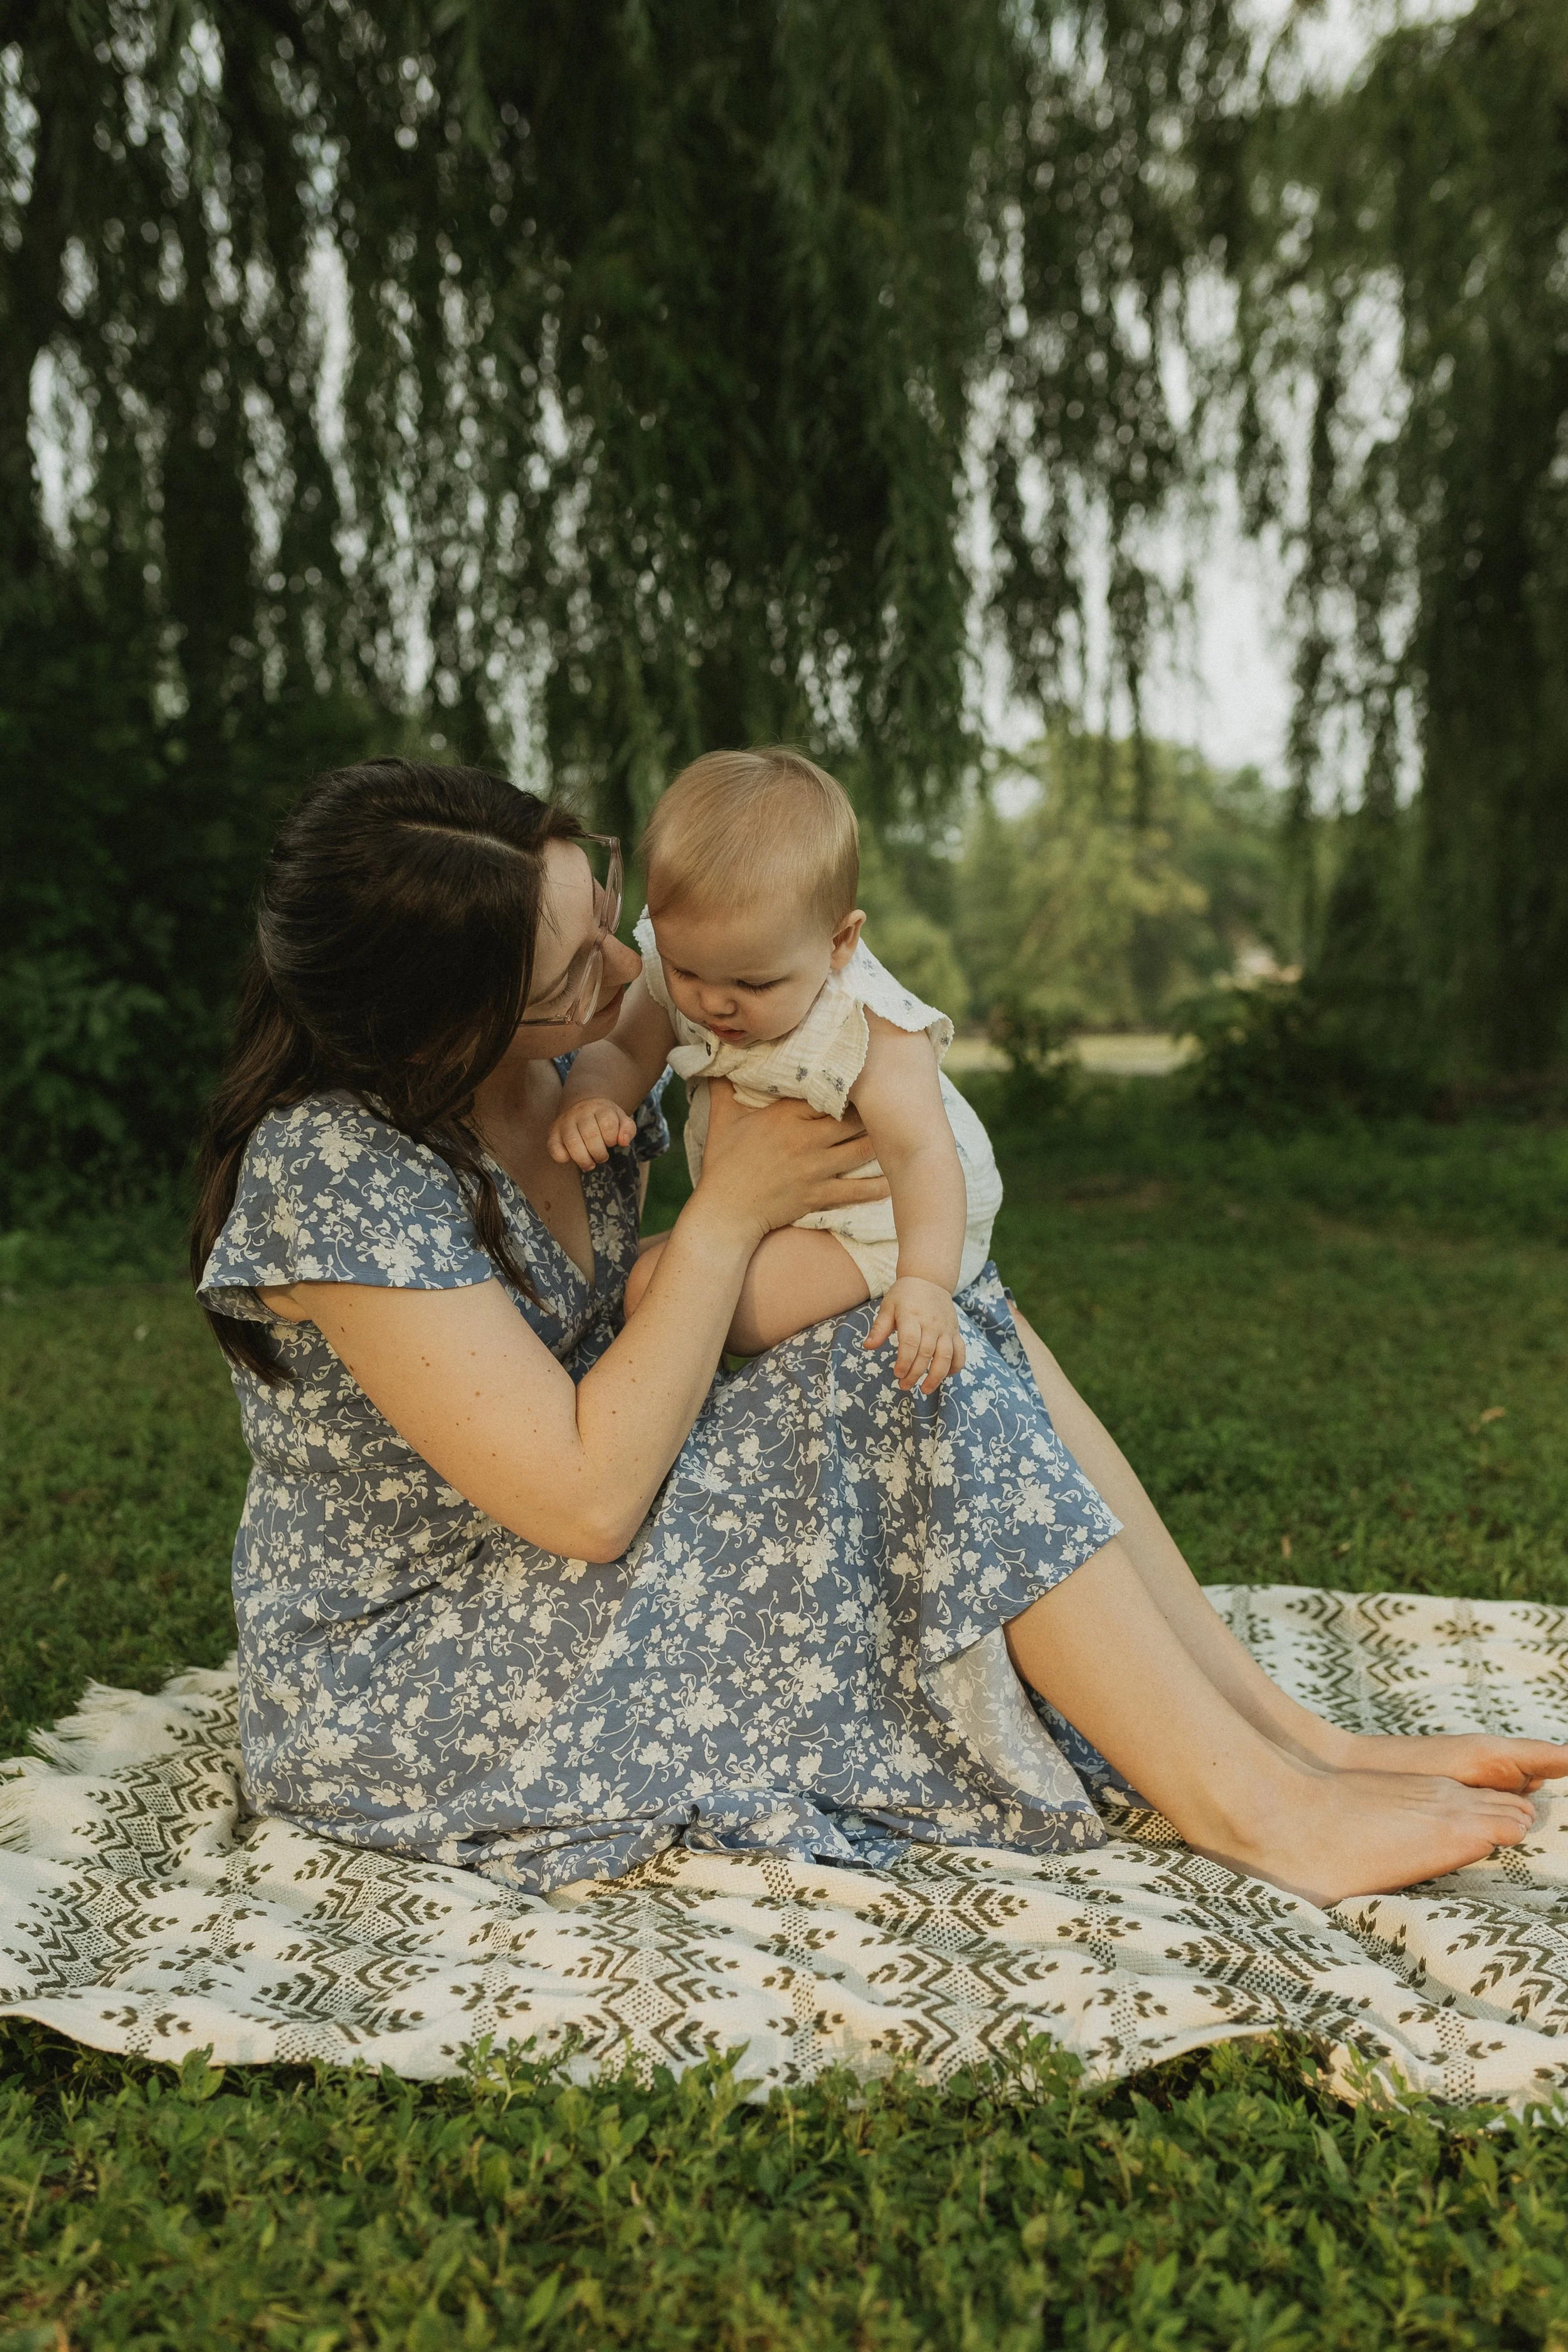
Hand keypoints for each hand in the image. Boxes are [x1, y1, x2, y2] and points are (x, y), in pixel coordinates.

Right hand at [549, 1096, 636, 1169]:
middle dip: (599, 1153)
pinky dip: (562, 1157)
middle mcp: (580, 1112)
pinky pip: (554, 1147)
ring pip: (572, 1142)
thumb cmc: (604, 1119)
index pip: (608, 1124)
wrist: (582, 1106)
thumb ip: (628, 1129)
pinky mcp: (553, 1132)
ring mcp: (565, 1121)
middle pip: (591, 1135)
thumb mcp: (621, 1119)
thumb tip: (623, 1142)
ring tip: (589, 1164)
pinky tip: (570, 1158)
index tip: (611, 1142)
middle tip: (601, 1157)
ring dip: (584, 1159)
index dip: (612, 1139)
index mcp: (599, 1107)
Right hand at [696, 1082, 889, 1243]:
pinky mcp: (819, 1195)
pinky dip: (878, 1185)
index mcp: (785, 1116)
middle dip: (873, 1110)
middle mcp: (805, 1139)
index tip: (866, 1076)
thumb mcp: (722, 1118)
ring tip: (899, 1132)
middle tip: (891, 1103)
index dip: (849, 1085)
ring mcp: (815, 1169)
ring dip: (881, 1141)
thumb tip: (718, 1052)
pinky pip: (857, 1190)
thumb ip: (724, 1084)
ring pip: (861, 1150)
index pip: (826, 1092)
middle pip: (852, 1119)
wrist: (725, 1212)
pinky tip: (895, 1177)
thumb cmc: (723, 1163)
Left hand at [863, 1277, 966, 1392]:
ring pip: (945, 1356)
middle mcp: (932, 1324)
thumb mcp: (888, 1306)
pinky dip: (955, 1367)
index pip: (910, 1343)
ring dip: (936, 1376)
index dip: (904, 1361)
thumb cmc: (904, 1295)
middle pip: (926, 1353)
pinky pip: (960, 1352)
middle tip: (904, 1386)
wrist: (929, 1279)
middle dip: (915, 1374)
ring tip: (925, 1389)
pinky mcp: (955, 1332)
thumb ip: (879, 1328)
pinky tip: (944, 1376)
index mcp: (912, 1316)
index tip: (897, 1374)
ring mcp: (946, 1329)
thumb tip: (867, 1346)